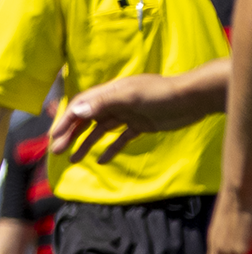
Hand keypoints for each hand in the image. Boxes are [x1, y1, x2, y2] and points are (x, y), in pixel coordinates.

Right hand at [52, 75, 181, 162]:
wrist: (194, 98)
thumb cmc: (163, 93)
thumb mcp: (131, 96)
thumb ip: (105, 102)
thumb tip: (78, 110)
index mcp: (111, 92)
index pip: (81, 106)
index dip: (66, 120)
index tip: (55, 137)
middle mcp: (117, 102)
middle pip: (88, 119)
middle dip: (71, 134)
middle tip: (58, 151)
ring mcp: (130, 114)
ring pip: (102, 130)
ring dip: (86, 143)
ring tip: (73, 159)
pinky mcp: (143, 125)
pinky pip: (122, 138)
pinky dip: (111, 148)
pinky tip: (102, 161)